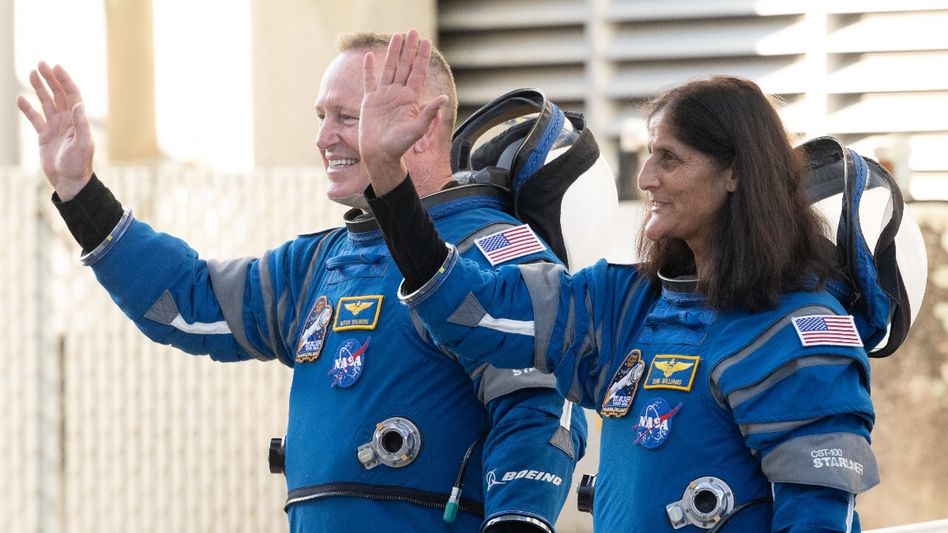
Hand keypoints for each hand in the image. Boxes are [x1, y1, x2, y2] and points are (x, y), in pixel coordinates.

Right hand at [16, 62, 94, 200]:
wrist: (69, 182)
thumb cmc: (78, 164)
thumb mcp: (82, 144)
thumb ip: (81, 124)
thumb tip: (78, 104)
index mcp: (78, 120)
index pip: (72, 95)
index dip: (65, 80)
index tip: (56, 67)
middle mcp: (67, 121)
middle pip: (58, 95)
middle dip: (50, 79)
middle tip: (40, 63)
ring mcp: (55, 127)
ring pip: (46, 103)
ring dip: (39, 88)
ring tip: (31, 73)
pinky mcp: (44, 136)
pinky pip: (35, 118)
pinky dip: (28, 109)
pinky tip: (21, 98)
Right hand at [359, 29, 447, 193]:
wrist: (380, 155)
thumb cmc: (399, 145)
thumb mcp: (417, 129)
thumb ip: (429, 112)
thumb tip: (444, 98)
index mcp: (410, 99)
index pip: (418, 73)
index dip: (423, 57)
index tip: (427, 42)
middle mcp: (398, 94)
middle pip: (405, 66)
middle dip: (409, 49)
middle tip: (413, 32)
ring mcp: (383, 96)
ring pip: (389, 69)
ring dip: (392, 53)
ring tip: (396, 36)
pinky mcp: (370, 101)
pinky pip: (369, 82)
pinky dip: (369, 70)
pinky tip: (369, 57)